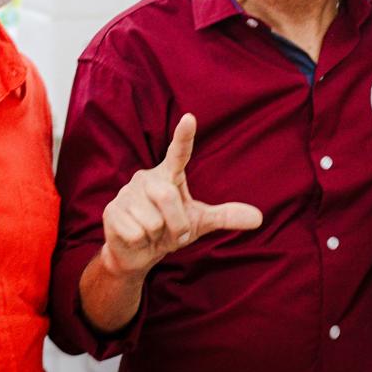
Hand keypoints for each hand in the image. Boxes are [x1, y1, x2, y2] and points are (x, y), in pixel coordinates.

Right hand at [98, 114, 263, 276]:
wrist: (138, 254)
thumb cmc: (170, 230)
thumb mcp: (199, 222)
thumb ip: (226, 216)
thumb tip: (259, 218)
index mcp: (168, 175)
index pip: (179, 152)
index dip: (184, 135)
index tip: (190, 118)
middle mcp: (146, 178)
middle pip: (168, 197)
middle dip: (177, 224)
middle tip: (174, 234)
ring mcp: (126, 193)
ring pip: (152, 220)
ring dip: (158, 236)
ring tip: (152, 233)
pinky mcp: (111, 211)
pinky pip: (136, 232)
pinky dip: (141, 242)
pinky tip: (136, 237)